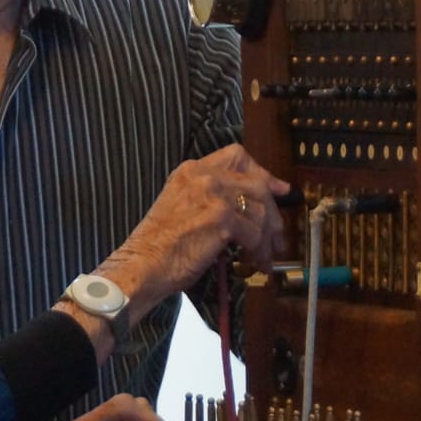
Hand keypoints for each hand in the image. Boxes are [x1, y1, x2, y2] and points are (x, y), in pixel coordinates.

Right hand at [99, 143, 289, 314]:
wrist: (143, 264)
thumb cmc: (159, 246)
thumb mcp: (182, 205)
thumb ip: (212, 196)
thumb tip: (250, 206)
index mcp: (192, 169)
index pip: (238, 156)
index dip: (263, 172)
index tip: (278, 189)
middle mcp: (204, 176)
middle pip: (256, 184)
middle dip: (273, 212)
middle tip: (278, 235)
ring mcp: (213, 194)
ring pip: (259, 211)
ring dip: (267, 239)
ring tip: (263, 257)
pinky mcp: (221, 218)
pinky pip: (255, 232)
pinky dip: (259, 250)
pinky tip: (254, 262)